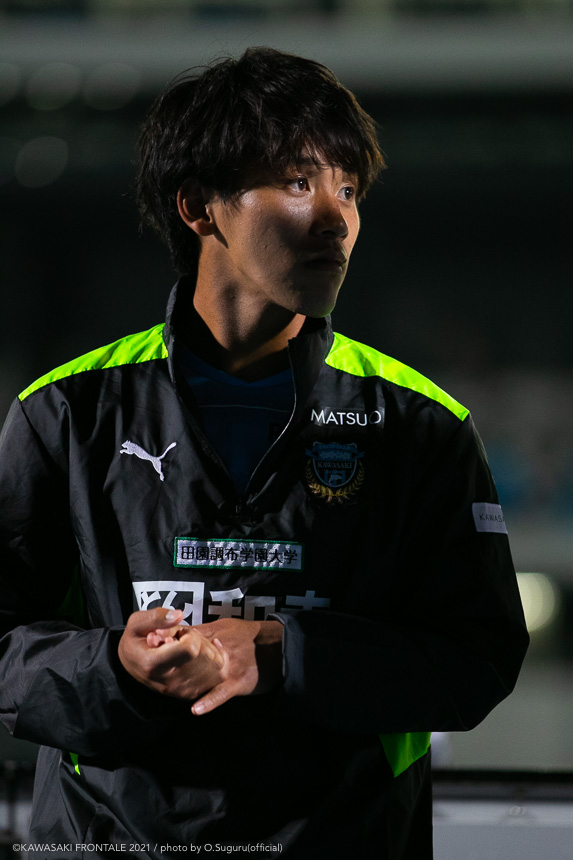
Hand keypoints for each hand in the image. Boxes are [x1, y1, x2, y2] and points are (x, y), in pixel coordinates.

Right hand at [118, 608, 224, 702]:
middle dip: (200, 640)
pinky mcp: (191, 694)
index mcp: (153, 664)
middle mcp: (169, 682)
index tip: (179, 632)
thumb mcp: (136, 623)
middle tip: (185, 638)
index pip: (190, 648)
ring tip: (191, 646)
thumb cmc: (135, 642)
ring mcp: (181, 690)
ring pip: (216, 665)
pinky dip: (216, 660)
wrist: (133, 665)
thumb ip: (157, 616)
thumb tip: (179, 615)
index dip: (190, 634)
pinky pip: (218, 676)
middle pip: (206, 655)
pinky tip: (203, 652)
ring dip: (209, 649)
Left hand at [151, 618, 283, 715]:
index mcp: (216, 636)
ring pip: (202, 676)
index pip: (188, 636)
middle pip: (191, 656)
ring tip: (163, 682)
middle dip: (171, 657)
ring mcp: (228, 669)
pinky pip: (222, 693)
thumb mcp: (225, 626)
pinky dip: (209, 701)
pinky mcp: (238, 684)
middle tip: (152, 658)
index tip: (152, 639)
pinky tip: (195, 709)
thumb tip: (176, 631)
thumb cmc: (249, 636)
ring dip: (183, 679)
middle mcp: (219, 652)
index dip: (169, 638)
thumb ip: (202, 631)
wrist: (277, 647)